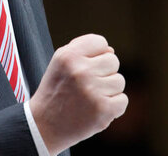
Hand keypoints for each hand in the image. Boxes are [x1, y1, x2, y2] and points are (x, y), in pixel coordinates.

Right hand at [29, 34, 127, 154]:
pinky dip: (114, 106)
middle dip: (104, 71)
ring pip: (119, 81)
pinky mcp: (103, 110)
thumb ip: (83, 50)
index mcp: (69, 55)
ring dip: (109, 89)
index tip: (88, 64)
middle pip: (113, 60)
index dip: (97, 53)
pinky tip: (98, 108)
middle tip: (89, 83)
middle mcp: (81, 71)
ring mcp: (93, 91)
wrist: (45, 125)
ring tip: (92, 97)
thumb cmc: (56, 89)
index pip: (100, 42)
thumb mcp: (60, 62)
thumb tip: (111, 50)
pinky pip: (123, 100)